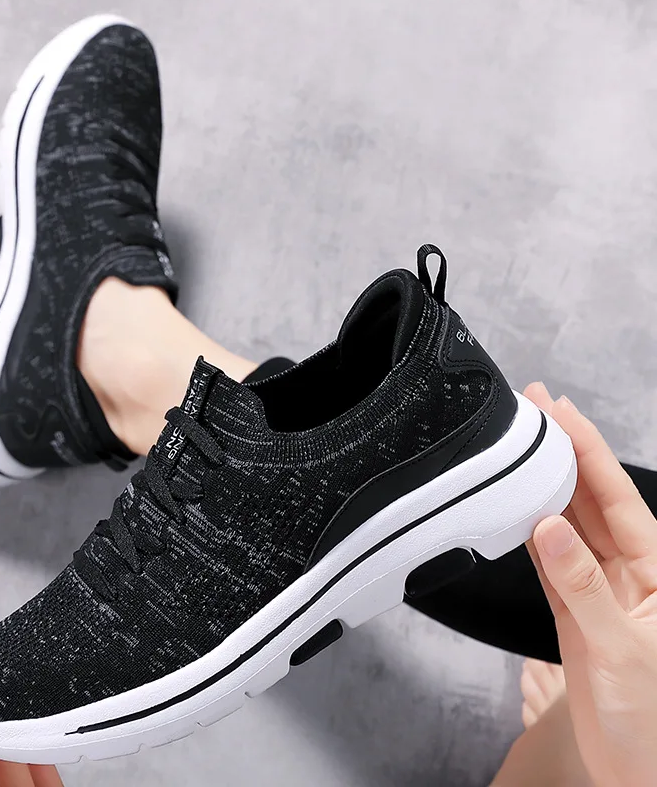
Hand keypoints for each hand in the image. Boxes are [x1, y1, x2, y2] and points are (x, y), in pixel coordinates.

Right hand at [524, 383, 656, 786]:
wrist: (636, 773)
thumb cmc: (650, 721)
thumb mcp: (621, 650)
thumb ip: (583, 587)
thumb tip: (548, 528)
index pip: (616, 497)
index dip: (589, 450)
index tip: (559, 411)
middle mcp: (630, 572)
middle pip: (592, 500)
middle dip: (565, 453)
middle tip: (533, 411)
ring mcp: (600, 589)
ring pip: (569, 524)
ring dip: (546, 486)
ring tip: (521, 447)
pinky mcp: (575, 610)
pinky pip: (551, 559)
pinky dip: (532, 531)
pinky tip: (518, 507)